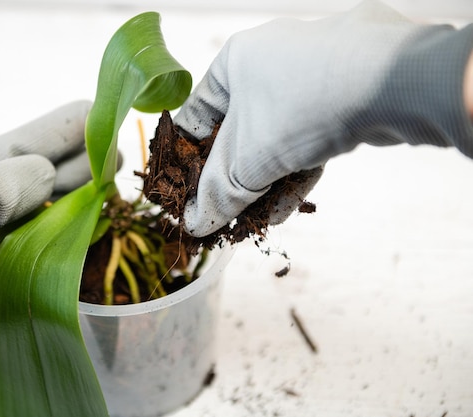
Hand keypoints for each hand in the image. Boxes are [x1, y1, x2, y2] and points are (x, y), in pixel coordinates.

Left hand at [0, 100, 91, 416]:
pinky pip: (29, 229)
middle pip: (29, 168)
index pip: (15, 143)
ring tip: (106, 178)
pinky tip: (77, 215)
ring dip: (71, 186)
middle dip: (72, 156)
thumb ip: (0, 184)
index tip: (95, 114)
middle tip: (115, 152)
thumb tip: (47, 171)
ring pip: (33, 198)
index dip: (57, 129)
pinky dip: (57, 218)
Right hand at [175, 0, 472, 236]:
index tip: (185, 193)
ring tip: (254, 221)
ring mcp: (308, 80)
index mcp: (234, 64)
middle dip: (232, 181)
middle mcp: (268, 66)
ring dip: (263, 185)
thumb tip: (195, 223)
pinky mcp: (340, 98)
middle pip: (237, 135)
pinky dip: (293, 174)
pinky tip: (284, 210)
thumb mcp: (247, 160)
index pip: (196, 118)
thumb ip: (217, 194)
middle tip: (224, 213)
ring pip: (273, 141)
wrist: (394, 84)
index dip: (186, 160)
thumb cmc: (300, 108)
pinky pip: (305, 140)